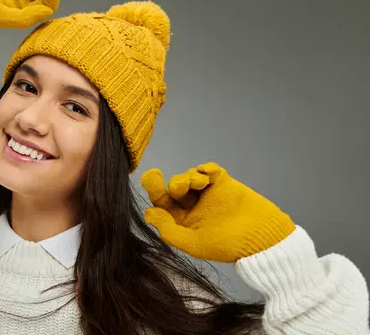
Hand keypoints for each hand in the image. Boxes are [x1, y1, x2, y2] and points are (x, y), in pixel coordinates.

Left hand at [141, 162, 295, 262]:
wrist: (265, 237)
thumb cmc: (229, 245)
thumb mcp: (195, 243)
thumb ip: (169, 230)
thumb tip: (148, 213)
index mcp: (182, 222)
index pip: (162, 204)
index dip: (154, 189)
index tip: (151, 176)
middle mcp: (192, 207)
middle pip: (173, 188)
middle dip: (174, 183)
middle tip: (182, 184)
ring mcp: (207, 194)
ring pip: (189, 177)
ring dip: (190, 176)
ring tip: (200, 183)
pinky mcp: (223, 183)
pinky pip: (208, 170)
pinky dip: (205, 168)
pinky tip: (208, 173)